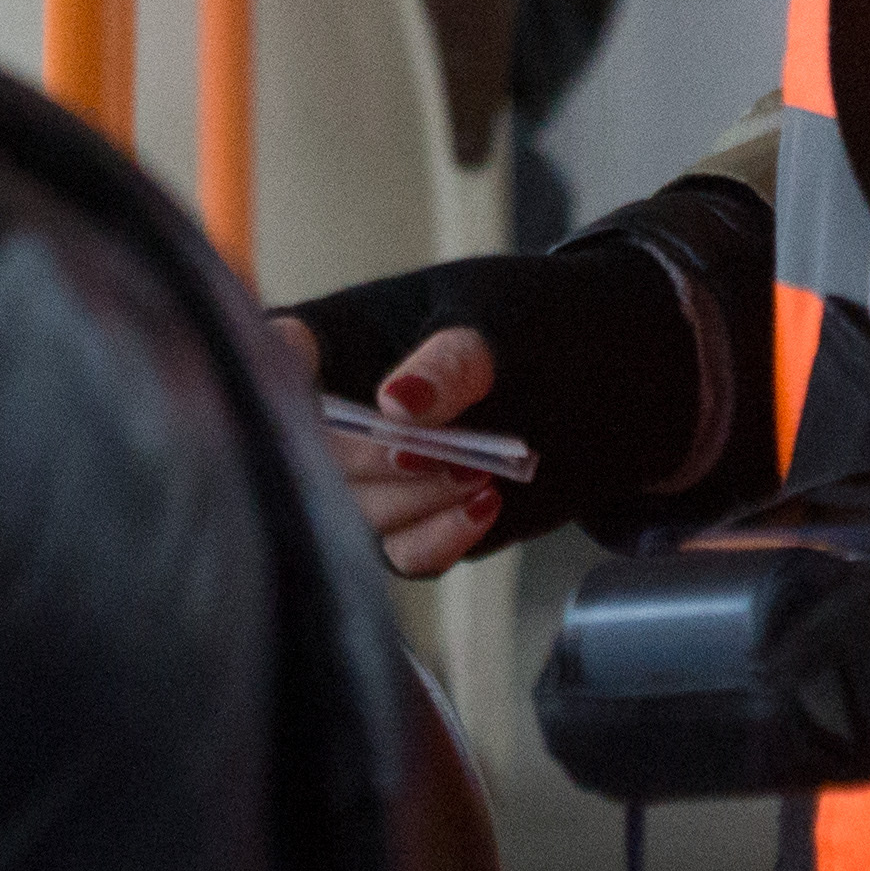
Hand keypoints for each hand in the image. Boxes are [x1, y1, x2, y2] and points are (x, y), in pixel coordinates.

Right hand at [277, 179, 764, 578]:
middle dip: (372, 459)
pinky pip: (401, 553)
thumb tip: (398, 403)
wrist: (596, 378)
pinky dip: (440, 537)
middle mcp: (327, 416)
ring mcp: (361, 479)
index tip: (320, 387)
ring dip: (416, 500)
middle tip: (440, 452)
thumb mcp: (495, 318)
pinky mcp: (405, 526)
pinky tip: (485, 506)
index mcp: (328, 337)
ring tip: (482, 473)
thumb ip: (450, 361)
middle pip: (306, 453)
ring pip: (353, 512)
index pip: (273, 354)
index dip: (276, 375)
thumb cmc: (527, 321)